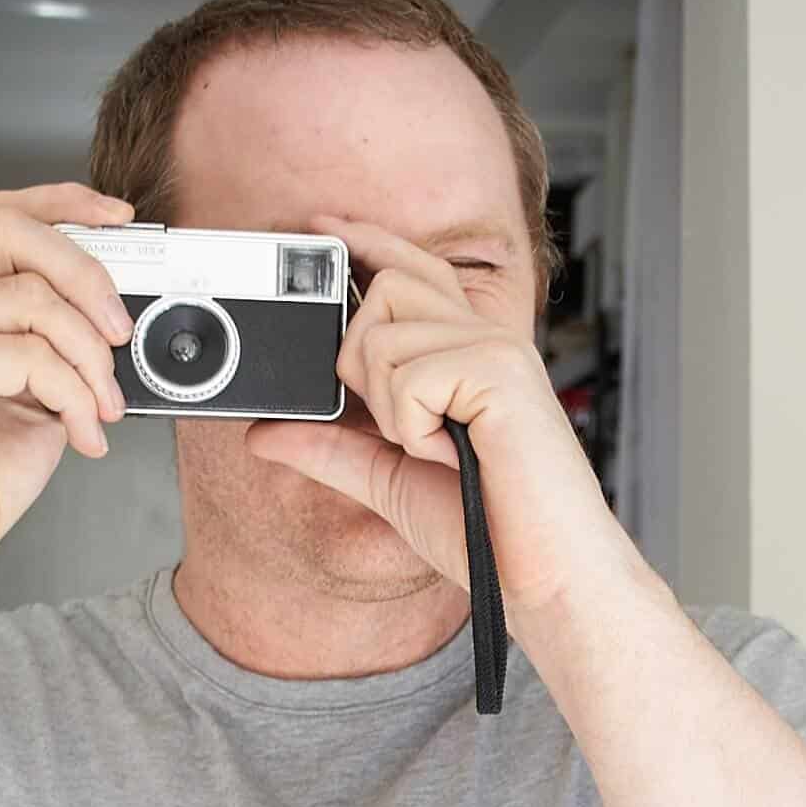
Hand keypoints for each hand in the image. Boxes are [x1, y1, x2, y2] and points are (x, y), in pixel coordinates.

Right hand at [0, 182, 135, 589]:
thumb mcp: (36, 397)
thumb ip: (61, 349)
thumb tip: (122, 322)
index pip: (4, 217)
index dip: (67, 205)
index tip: (124, 222)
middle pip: (16, 232)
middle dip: (90, 276)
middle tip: (123, 336)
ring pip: (35, 300)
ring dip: (92, 360)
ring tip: (104, 410)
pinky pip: (32, 355)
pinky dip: (76, 397)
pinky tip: (84, 437)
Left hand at [242, 215, 640, 623]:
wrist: (542, 578)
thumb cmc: (486, 532)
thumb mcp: (387, 480)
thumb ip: (330, 448)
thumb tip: (264, 432)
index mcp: (468, 354)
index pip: (412, 269)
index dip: (366, 241)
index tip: (321, 227)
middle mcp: (486, 339)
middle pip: (384, 291)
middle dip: (362, 364)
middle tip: (403, 430)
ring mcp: (496, 350)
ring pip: (385, 337)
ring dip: (390, 409)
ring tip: (439, 449)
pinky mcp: (500, 372)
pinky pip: (409, 377)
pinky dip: (413, 429)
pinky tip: (453, 454)